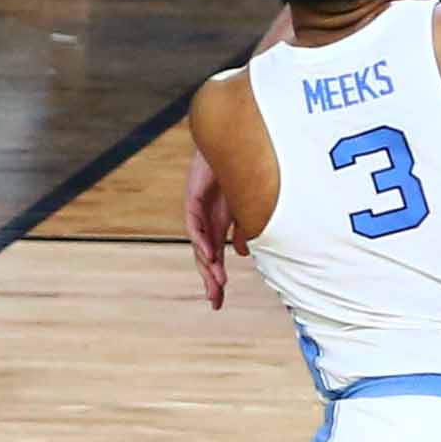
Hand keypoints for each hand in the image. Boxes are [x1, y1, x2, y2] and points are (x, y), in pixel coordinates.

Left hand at [183, 147, 238, 308]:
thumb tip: (243, 253)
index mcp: (219, 224)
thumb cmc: (240, 167)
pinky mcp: (194, 199)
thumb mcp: (246, 203)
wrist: (228, 138)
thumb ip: (244, 227)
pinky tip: (211, 254)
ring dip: (209, 264)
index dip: (216, 279)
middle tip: (216, 302)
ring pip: (201, 245)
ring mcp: (199, 212)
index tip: (217, 302)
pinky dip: (204, 240)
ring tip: (218, 282)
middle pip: (206, 258)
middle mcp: (206, 222)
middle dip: (211, 280)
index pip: (216, 258)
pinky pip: (196, 224)